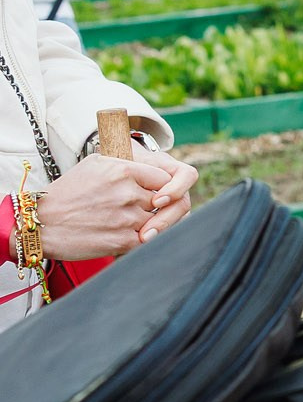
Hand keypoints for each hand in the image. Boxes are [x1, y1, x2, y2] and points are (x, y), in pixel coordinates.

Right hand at [37, 152, 196, 260]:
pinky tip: (125, 234)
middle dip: (152, 205)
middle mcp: (128, 193)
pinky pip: (149, 239)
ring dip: (147, 223)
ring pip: (157, 221)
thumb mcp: (94, 164)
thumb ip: (124, 161)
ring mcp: (127, 218)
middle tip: (136, 208)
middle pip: (162, 200)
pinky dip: (142, 238)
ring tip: (125, 221)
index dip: (159, 186)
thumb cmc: (66, 192)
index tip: (151, 191)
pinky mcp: (123, 241)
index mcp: (124, 170)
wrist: (40, 224)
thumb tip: (146, 159)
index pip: (164, 177)